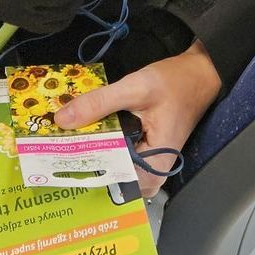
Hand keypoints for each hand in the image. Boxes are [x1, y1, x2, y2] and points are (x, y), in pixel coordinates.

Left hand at [53, 41, 221, 198]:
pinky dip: (104, 146)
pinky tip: (86, 134)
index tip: (58, 163)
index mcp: (156, 163)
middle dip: (85, 165)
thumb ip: (99, 103)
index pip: (116, 182)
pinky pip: (121, 155)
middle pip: (114, 178)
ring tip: (64, 145)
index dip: (86, 174)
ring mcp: (150, 161)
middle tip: (54, 153)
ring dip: (93, 155)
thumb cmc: (174, 82)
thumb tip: (62, 121)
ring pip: (116, 167)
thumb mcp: (135, 88)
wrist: (200, 72)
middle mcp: (154, 170)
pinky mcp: (146, 150)